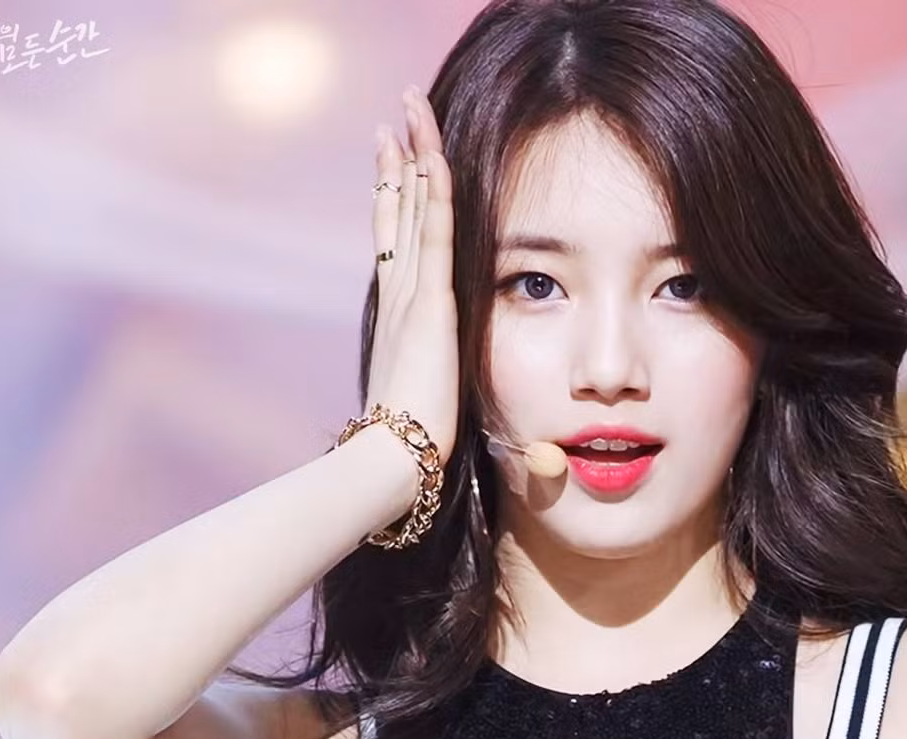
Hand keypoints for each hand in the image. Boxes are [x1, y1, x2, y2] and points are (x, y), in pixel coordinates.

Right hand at [364, 84, 458, 465]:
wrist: (390, 459)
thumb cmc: (412, 448)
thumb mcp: (440, 411)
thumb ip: (463, 401)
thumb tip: (517, 438)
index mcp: (400, 315)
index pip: (397, 242)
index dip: (395, 198)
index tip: (396, 159)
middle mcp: (398, 294)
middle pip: (398, 212)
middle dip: (398, 161)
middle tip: (396, 118)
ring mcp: (411, 294)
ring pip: (412, 210)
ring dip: (413, 157)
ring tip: (410, 111)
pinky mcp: (431, 302)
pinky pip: (435, 233)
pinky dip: (433, 192)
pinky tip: (433, 155)